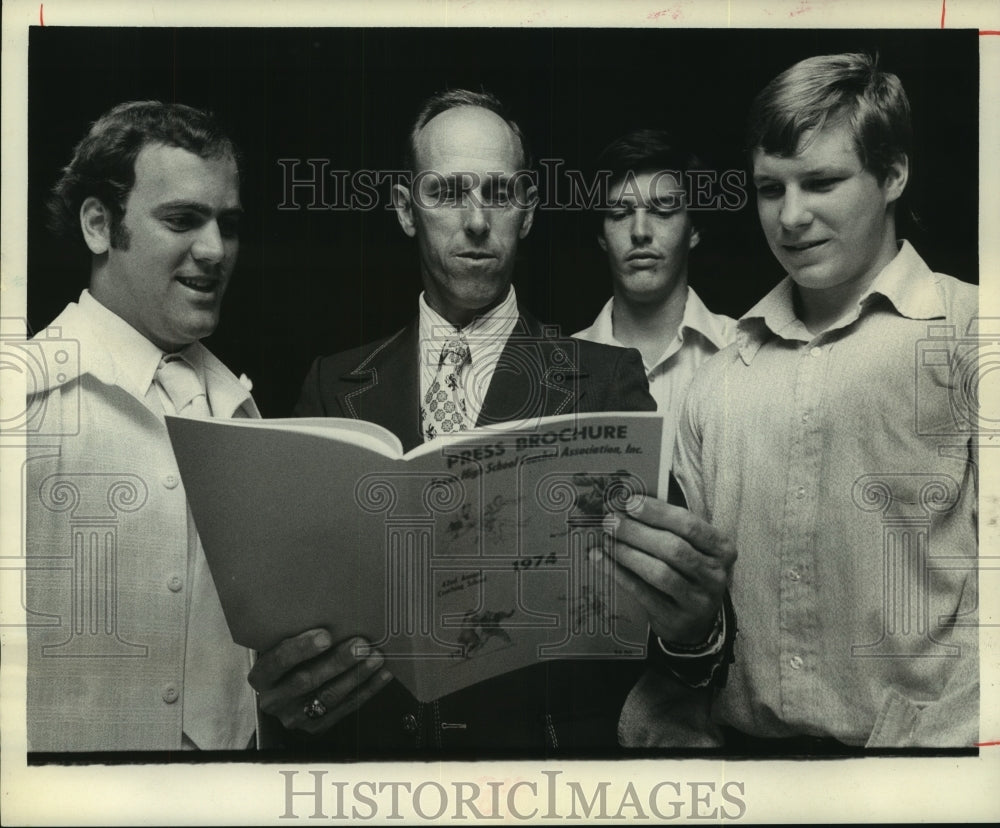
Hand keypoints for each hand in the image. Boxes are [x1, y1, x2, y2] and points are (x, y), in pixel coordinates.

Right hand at [249, 628, 391, 732]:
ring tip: (375, 657)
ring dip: (357, 675)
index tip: (325, 635)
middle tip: (360, 644)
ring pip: (329, 696)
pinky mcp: (316, 727)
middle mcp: (274, 700)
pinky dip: (367, 690)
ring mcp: (295, 716)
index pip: (278, 662)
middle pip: (307, 680)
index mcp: (261, 677)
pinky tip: (381, 675)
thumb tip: (325, 608)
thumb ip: (293, 632)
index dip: (301, 649)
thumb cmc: (289, 658)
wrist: (285, 691)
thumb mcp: (280, 645)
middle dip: (337, 661)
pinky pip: (345, 708)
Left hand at [599, 495, 735, 645]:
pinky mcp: (676, 619)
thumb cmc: (687, 571)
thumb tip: (630, 503)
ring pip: (659, 572)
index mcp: (722, 550)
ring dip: (628, 553)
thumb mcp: (692, 547)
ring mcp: (698, 601)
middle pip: (673, 548)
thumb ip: (670, 526)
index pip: (689, 525)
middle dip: (637, 532)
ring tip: (607, 539)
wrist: (696, 621)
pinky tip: (602, 560)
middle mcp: (715, 575)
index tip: (630, 502)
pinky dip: (619, 574)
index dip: (657, 512)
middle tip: (611, 521)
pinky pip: (643, 593)